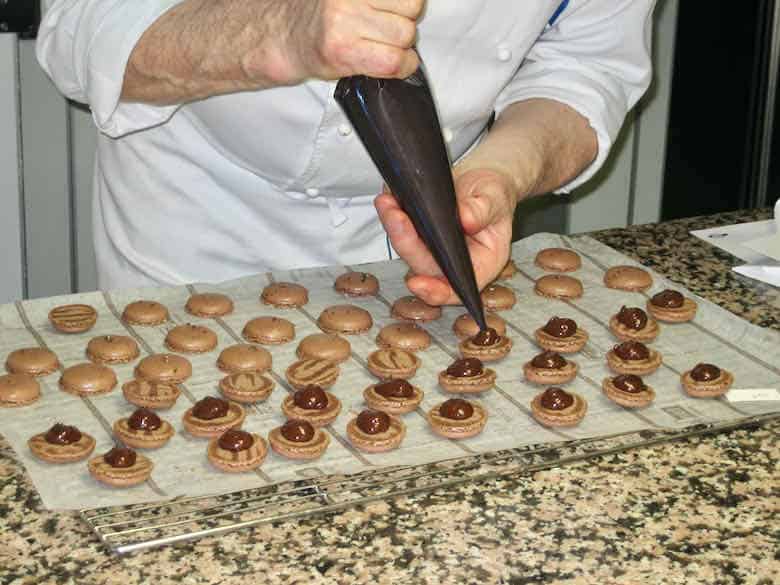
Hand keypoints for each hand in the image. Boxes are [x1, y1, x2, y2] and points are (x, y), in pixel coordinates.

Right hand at [246, 0, 423, 84]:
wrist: (287, 39)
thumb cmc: (322, 16)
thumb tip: (415, 5)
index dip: (407, 4)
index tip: (397, 12)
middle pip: (412, 7)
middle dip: (405, 21)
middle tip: (385, 30)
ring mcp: (345, 23)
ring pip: (405, 35)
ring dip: (401, 46)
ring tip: (380, 45)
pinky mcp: (344, 52)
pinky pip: (394, 61)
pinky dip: (402, 66)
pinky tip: (392, 64)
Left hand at [375, 167, 518, 305]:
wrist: (483, 182)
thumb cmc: (495, 197)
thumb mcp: (497, 200)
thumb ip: (483, 211)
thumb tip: (466, 220)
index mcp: (480, 265)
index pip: (455, 288)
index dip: (434, 291)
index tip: (417, 282)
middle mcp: (453, 263)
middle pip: (424, 266)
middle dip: (406, 243)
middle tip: (395, 216)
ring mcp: (433, 250)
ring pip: (408, 249)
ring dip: (394, 228)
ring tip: (388, 202)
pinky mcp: (419, 235)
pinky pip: (402, 231)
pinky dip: (393, 216)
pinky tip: (390, 198)